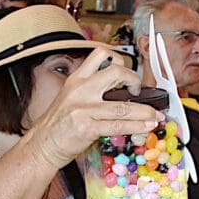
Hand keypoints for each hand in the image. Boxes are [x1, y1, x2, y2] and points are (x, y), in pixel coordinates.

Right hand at [28, 48, 159, 167]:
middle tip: (139, 91)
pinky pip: (119, 125)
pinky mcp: (87, 127)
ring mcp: (84, 108)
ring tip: (155, 116)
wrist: (43, 144)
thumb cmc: (58, 124)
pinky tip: (146, 126)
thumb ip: (92, 91)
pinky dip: (137, 126)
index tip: (127, 72)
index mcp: (77, 79)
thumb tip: (121, 93)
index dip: (119, 59)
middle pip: (116, 71)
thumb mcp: (71, 98)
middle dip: (135, 80)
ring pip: (123, 105)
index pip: (100, 55)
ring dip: (145, 111)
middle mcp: (81, 89)